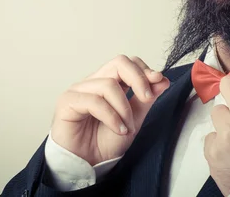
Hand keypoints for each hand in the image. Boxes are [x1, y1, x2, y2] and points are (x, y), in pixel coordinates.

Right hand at [50, 55, 169, 165]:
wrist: (86, 165)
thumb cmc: (104, 143)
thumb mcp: (133, 120)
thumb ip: (145, 100)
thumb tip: (162, 79)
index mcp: (107, 83)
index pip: (127, 63)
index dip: (144, 70)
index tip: (159, 82)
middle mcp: (93, 82)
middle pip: (119, 63)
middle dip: (138, 79)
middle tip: (148, 98)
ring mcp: (79, 90)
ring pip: (109, 84)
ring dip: (124, 109)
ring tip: (127, 129)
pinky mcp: (67, 101)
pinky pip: (94, 101)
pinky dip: (111, 116)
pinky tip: (118, 129)